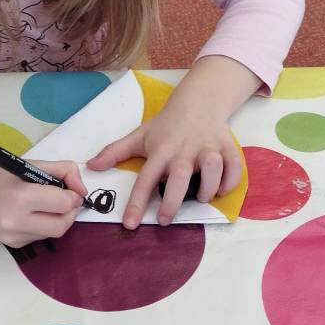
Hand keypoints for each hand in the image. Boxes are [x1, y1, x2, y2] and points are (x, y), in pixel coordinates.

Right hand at [0, 157, 86, 247]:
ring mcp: (10, 236)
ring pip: (51, 234)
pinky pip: (38, 238)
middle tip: (67, 201)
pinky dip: (43, 227)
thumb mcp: (33, 163)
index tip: (71, 190)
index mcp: (19, 196)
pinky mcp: (9, 244)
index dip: (73, 196)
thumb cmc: (0, 170)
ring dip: (57, 220)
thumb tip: (82, 191)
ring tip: (48, 205)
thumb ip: (64, 172)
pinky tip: (33, 214)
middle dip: (70, 212)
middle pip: (61, 225)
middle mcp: (14, 221)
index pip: (63, 204)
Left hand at [85, 57, 258, 228]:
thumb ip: (115, 151)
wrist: (198, 100)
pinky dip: (230, 181)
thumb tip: (91, 165)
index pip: (145, 178)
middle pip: (179, 177)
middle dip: (172, 202)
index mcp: (161, 150)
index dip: (137, 203)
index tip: (130, 224)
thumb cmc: (166, 124)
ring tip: (200, 199)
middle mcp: (184, 149)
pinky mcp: (228, 147)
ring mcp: (207, 147)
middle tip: (165, 220)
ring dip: (207, 188)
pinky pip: (234, 167)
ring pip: (211, 169)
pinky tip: (220, 189)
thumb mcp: (139, 135)